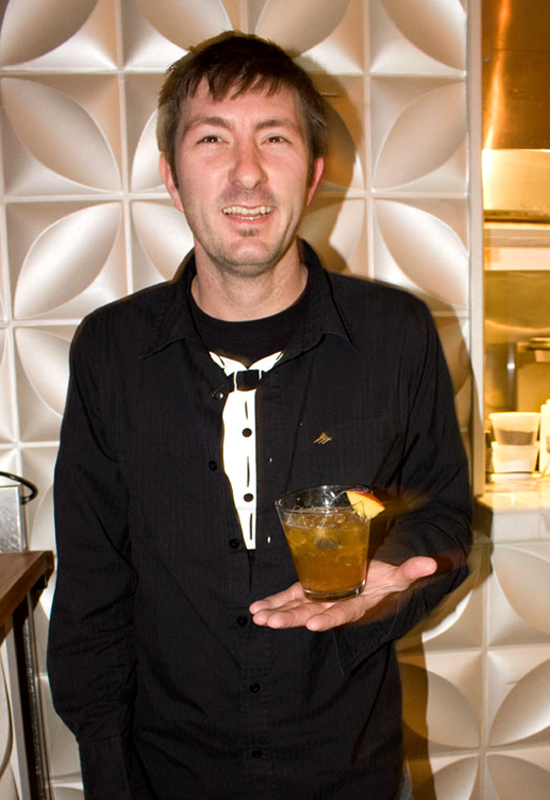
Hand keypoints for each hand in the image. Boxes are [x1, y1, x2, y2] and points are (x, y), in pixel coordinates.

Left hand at [249, 556, 436, 631]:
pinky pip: (289, 600)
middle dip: (291, 619)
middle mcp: (336, 606)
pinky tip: (256, 609)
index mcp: (358, 605)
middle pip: (312, 615)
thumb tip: (432, 564)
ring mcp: (321, 601)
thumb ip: (413, 570)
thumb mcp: (401, 575)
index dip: (331, 618)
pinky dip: (274, 603)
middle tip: (272, 622)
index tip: (316, 625)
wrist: (374, 584)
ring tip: (259, 617)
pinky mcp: (309, 593)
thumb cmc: (387, 579)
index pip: (344, 613)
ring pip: (296, 609)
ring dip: (277, 613)